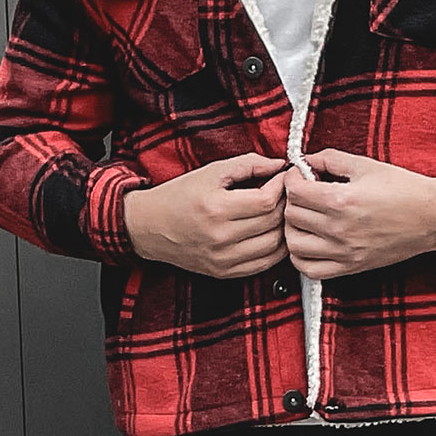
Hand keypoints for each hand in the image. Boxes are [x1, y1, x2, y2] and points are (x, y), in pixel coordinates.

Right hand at [123, 153, 287, 278]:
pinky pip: (264, 265)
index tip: (281, 177)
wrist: (149, 226)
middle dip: (285, 204)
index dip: (281, 187)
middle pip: (273, 223)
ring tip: (280, 212)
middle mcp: (220, 237)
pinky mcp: (224, 272)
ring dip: (284, 227)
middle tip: (284, 192)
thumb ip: (248, 164)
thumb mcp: (211, 171)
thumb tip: (278, 165)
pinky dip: (276, 249)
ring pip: (274, 246)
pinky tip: (273, 232)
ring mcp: (223, 259)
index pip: (266, 201)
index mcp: (215, 209)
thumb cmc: (179, 196)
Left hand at [283, 149, 435, 280]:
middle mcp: (339, 229)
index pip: (294, 191)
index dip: (291, 179)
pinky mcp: (350, 267)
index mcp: (342, 200)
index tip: (299, 176)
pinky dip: (301, 257)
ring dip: (292, 228)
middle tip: (303, 193)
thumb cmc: (403, 189)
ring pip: (294, 245)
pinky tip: (309, 242)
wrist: (432, 217)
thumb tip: (304, 162)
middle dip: (291, 200)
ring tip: (304, 217)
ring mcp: (344, 251)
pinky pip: (310, 270)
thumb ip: (329, 159)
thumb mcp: (365, 164)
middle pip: (291, 216)